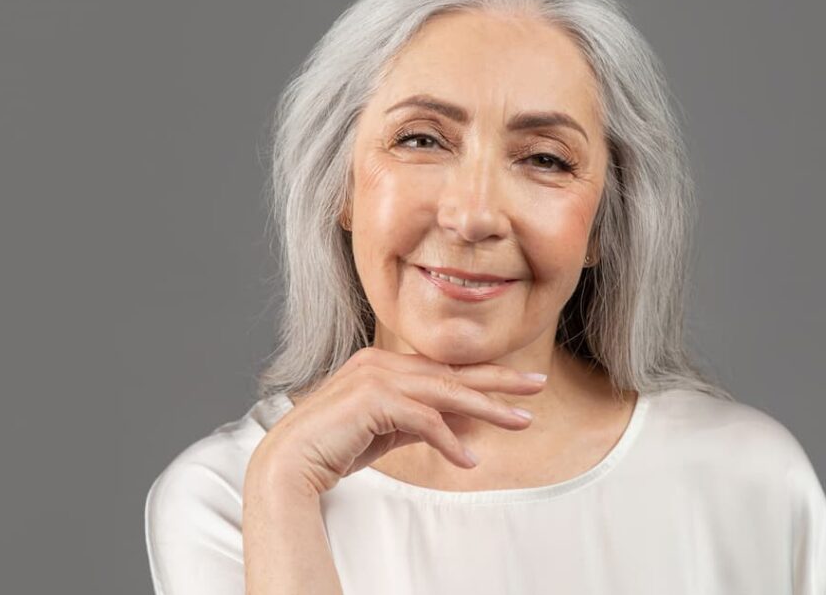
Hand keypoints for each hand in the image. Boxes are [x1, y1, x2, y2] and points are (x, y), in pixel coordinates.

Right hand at [246, 346, 547, 495]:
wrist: (289, 464)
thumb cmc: (335, 447)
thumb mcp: (388, 433)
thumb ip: (423, 423)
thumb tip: (466, 424)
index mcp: (383, 364)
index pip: (444, 370)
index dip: (484, 378)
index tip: (519, 385)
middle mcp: (381, 363)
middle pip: (452, 373)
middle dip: (498, 380)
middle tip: (536, 386)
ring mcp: (377, 377)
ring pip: (446, 392)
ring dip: (487, 408)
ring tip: (521, 421)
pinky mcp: (373, 400)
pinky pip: (424, 420)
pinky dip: (449, 440)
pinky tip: (468, 459)